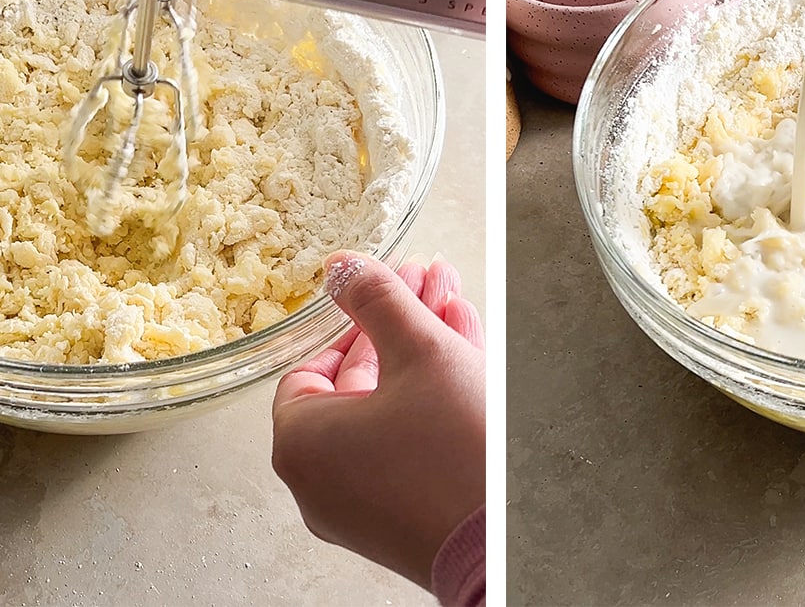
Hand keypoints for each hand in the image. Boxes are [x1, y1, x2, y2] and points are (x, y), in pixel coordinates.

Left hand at [272, 252, 484, 589]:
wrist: (504, 539)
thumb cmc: (455, 454)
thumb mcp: (418, 351)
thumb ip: (376, 299)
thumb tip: (340, 265)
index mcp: (301, 442)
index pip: (313, 364)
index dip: (355, 321)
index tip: (387, 291)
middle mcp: (319, 482)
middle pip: (356, 383)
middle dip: (396, 327)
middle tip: (427, 286)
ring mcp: (359, 505)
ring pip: (386, 411)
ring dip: (419, 355)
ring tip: (453, 307)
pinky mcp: (399, 518)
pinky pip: (403, 445)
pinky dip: (428, 402)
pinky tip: (462, 356)